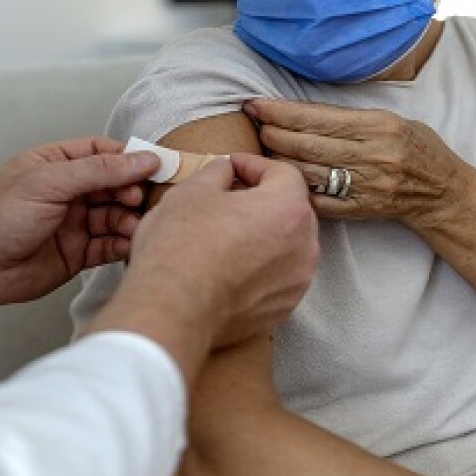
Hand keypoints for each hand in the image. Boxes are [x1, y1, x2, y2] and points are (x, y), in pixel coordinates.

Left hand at [0, 138, 160, 307]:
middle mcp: (66, 192)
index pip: (102, 153)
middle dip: (132, 191)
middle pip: (114, 185)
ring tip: (135, 225)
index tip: (156, 165)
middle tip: (143, 199)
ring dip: (129, 220)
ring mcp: (72, 223)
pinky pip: (108, 245)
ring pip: (114, 216)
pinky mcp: (76, 254)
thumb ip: (98, 170)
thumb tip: (140, 159)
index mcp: (54, 164)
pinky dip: (122, 244)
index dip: (129, 158)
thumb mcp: (48, 182)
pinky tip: (130, 244)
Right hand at [129, 153, 318, 348]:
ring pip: (286, 246)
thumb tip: (225, 171)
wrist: (173, 310)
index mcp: (288, 208)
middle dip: (261, 199)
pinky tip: (228, 266)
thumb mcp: (191, 191)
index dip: (253, 165)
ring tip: (226, 233)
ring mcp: (295, 282)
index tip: (232, 167)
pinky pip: (276, 278)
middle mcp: (303, 247)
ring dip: (262, 234)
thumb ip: (217, 173)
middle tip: (228, 197)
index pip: (283, 173)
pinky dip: (258, 268)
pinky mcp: (281, 309)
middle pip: (290, 210)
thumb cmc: (181, 248)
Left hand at [245, 99, 474, 225]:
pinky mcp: (360, 209)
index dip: (281, 111)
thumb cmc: (416, 148)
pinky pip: (318, 201)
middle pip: (307, 144)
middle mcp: (371, 155)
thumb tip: (302, 111)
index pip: (318, 118)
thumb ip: (351, 117)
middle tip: (254, 125)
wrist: (442, 192)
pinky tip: (279, 179)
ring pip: (308, 172)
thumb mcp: (391, 120)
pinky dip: (294, 189)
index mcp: (378, 126)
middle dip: (272, 133)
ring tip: (261, 148)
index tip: (256, 104)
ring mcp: (365, 185)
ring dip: (277, 160)